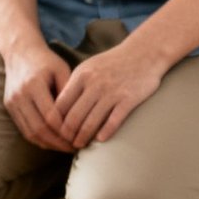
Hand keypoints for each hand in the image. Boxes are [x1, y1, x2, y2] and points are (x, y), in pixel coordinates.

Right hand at [0, 41, 74, 152]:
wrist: (19, 52)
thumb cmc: (45, 60)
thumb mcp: (62, 70)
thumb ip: (69, 92)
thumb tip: (79, 118)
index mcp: (34, 85)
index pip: (50, 117)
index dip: (66, 131)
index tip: (80, 138)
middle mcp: (20, 95)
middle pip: (39, 128)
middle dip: (58, 142)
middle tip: (75, 148)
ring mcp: (12, 102)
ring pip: (30, 132)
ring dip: (48, 144)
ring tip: (65, 148)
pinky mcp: (9, 106)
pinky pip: (23, 129)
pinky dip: (38, 139)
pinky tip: (52, 142)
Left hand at [53, 41, 167, 147]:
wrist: (143, 53)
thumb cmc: (112, 63)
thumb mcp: (88, 68)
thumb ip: (75, 85)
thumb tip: (59, 106)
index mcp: (81, 76)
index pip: (61, 103)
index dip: (56, 120)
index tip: (55, 131)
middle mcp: (94, 84)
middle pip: (74, 115)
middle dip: (67, 133)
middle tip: (66, 143)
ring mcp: (111, 92)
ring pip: (91, 121)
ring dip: (83, 136)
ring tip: (80, 145)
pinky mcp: (128, 99)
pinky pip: (113, 120)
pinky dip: (105, 132)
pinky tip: (100, 140)